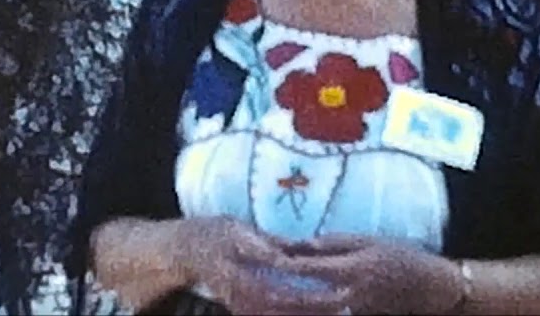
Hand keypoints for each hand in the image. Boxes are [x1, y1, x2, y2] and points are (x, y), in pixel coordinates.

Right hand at [174, 216, 353, 314]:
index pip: (286, 293)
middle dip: (319, 310)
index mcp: (244, 279)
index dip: (315, 296)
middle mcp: (245, 300)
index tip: (341, 292)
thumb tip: (291, 256)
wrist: (190, 252)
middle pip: (288, 313)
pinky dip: (296, 315)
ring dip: (311, 315)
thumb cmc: (218, 235)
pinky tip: (318, 311)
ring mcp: (245, 309)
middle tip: (349, 306)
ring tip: (341, 311)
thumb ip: (265, 246)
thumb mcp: (239, 232)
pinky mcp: (248, 311)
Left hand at [280, 233, 465, 314]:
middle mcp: (351, 294)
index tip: (265, 261)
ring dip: (294, 312)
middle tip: (258, 296)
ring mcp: (354, 311)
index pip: (311, 269)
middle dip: (282, 300)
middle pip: (308, 302)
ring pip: (317, 315)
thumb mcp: (368, 241)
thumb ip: (335, 243)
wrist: (431, 287)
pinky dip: (313, 315)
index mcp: (352, 268)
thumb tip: (303, 242)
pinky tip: (296, 312)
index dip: (286, 266)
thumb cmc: (400, 256)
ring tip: (268, 308)